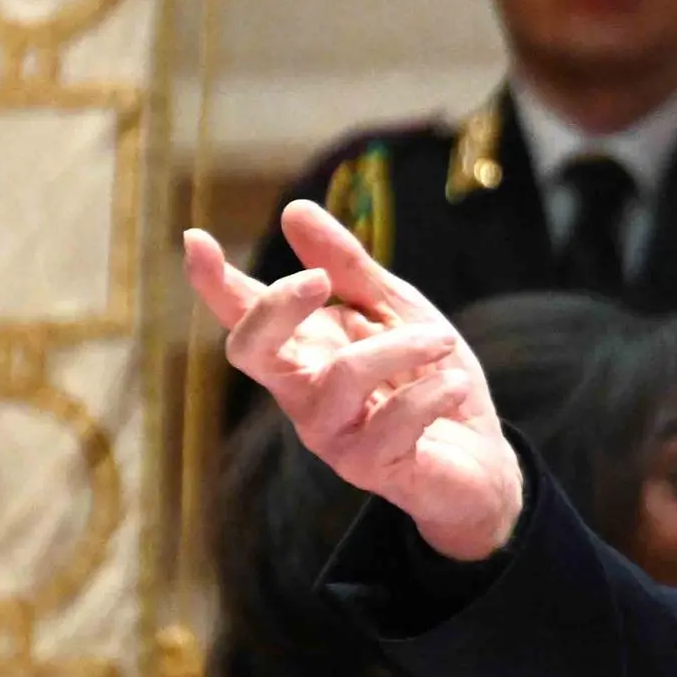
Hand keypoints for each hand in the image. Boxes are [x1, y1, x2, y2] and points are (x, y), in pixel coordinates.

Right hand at [181, 204, 524, 561]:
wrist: (481, 455)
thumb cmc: (427, 377)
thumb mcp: (395, 308)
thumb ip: (348, 266)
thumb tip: (293, 209)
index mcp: (304, 352)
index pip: (245, 317)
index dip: (215, 283)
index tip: (194, 239)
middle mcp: (303, 394)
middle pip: (251, 352)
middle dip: (277, 307)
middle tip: (320, 280)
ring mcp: (331, 436)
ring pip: (340, 377)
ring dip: (401, 346)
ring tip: (442, 341)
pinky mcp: (369, 467)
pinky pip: (394, 420)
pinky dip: (432, 391)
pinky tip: (452, 388)